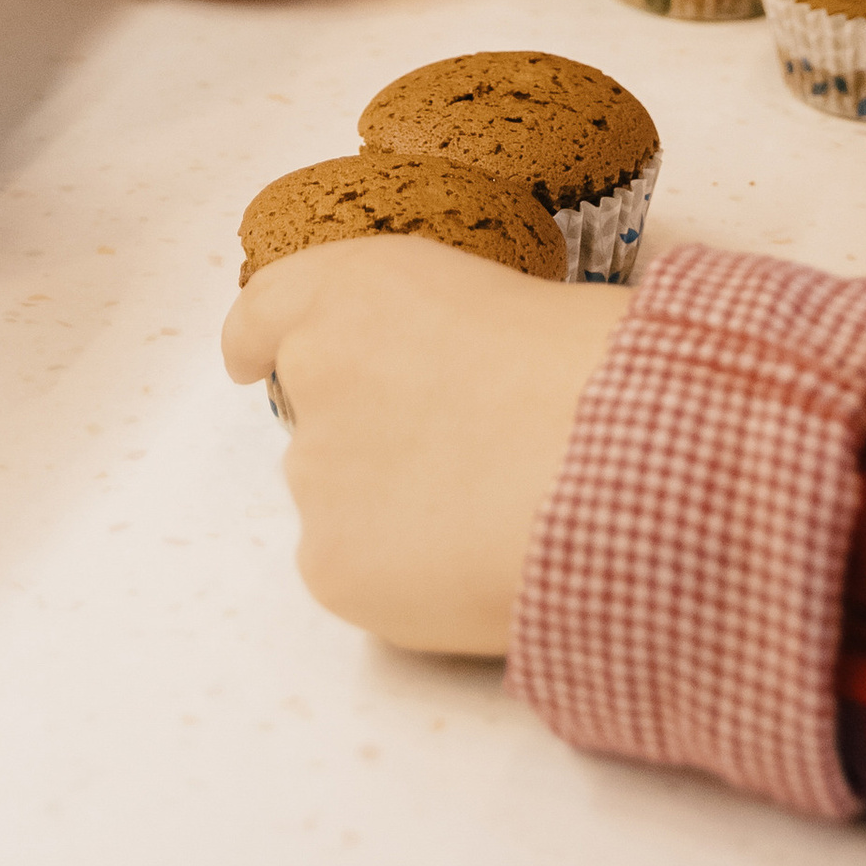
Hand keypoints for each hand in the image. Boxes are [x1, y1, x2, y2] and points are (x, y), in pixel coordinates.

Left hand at [221, 241, 624, 656]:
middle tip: (460, 460)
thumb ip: (425, 334)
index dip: (258, 339)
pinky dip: (401, 577)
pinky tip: (469, 562)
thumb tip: (432, 385)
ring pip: (338, 500)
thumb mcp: (498, 301)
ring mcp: (313, 473)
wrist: (614, 463)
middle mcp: (312, 371)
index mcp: (351, 289)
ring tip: (489, 510)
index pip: (265, 311)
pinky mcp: (328, 563)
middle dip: (368, 441)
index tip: (251, 361)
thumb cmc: (588, 373)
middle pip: (315, 418)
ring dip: (389, 509)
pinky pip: (355, 572)